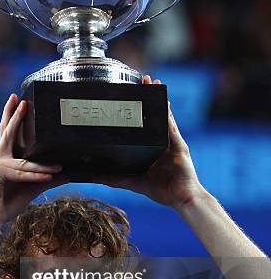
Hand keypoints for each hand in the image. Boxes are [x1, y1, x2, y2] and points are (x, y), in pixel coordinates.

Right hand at [0, 94, 65, 226]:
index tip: (18, 102)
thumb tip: (67, 172)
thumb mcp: (31, 188)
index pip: (6, 134)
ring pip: (21, 155)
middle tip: (21, 99)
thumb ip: (46, 178)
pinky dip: (36, 174)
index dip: (12, 117)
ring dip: (35, 149)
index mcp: (2, 158)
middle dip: (14, 115)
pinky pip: (21, 172)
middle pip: (5, 132)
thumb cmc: (5, 205)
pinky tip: (50, 173)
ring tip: (48, 142)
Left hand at [97, 76, 204, 208]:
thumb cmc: (163, 191)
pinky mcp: (179, 145)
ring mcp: (171, 142)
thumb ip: (116, 179)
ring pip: (162, 114)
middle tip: (140, 79)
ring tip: (151, 80)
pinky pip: (171, 126)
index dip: (136, 109)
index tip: (127, 95)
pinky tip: (163, 100)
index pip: (142, 124)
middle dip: (147, 96)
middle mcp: (162, 142)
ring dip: (157, 97)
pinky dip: (167, 113)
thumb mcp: (135, 183)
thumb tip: (95, 177)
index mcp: (151, 148)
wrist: (182, 199)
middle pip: (153, 114)